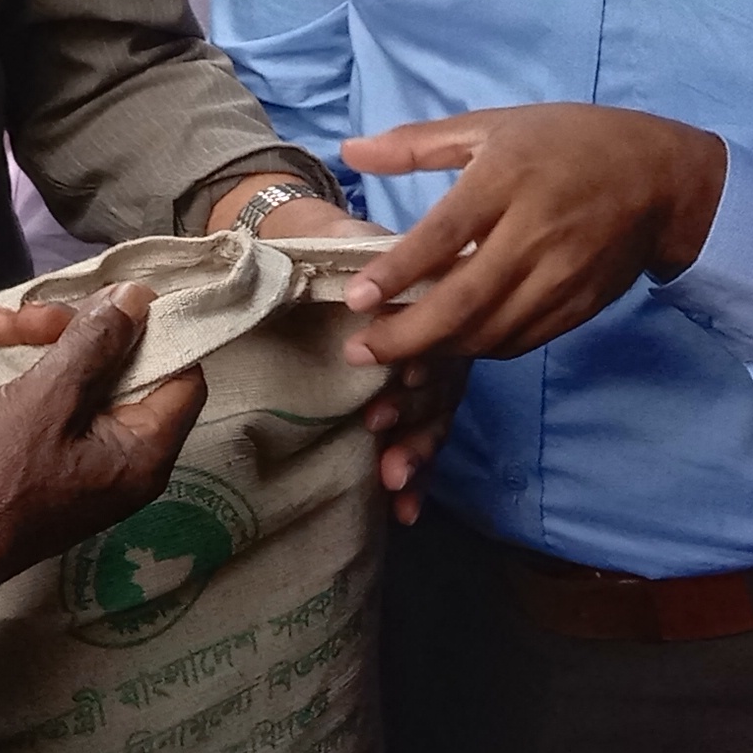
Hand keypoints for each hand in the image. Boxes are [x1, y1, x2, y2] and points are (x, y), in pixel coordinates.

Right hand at [0, 284, 204, 593]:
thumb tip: (140, 298)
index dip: (156, 330)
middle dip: (80, 330)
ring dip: (46, 341)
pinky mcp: (47, 455)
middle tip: (32, 318)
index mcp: (145, 452)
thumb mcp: (47, 399)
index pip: (184, 375)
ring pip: (85, 374)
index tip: (112, 298)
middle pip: (128, 367)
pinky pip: (56, 397)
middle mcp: (125, 457)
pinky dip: (31, 367)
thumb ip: (97, 344)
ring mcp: (85, 458)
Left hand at [188, 188, 465, 520]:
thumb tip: (360, 280)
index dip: (423, 356)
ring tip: (394, 478)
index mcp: (430, 295)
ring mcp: (428, 375)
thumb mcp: (346, 239)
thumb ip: (358, 254)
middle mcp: (437, 338)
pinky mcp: (411, 405)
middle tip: (381, 424)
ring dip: (416, 451)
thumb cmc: (330, 243)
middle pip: (440, 382)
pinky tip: (405, 513)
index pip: (439, 330)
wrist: (313, 246)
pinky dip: (417, 479)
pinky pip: (422, 442)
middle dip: (413, 410)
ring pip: (435, 419)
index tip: (402, 375)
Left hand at [334, 106, 726, 367]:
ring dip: (439, 351)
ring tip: (393, 357)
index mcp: (508, 178)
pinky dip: (479, 350)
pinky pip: (520, 341)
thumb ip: (417, 144)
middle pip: (465, 301)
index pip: (444, 236)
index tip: (354, 298)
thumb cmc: (568, 142)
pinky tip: (449, 347)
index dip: (398, 272)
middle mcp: (535, 233)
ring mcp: (561, 276)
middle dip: (406, 337)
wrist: (661, 178)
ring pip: (491, 332)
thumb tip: (350, 151)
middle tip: (359, 352)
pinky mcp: (579, 306)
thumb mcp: (493, 125)